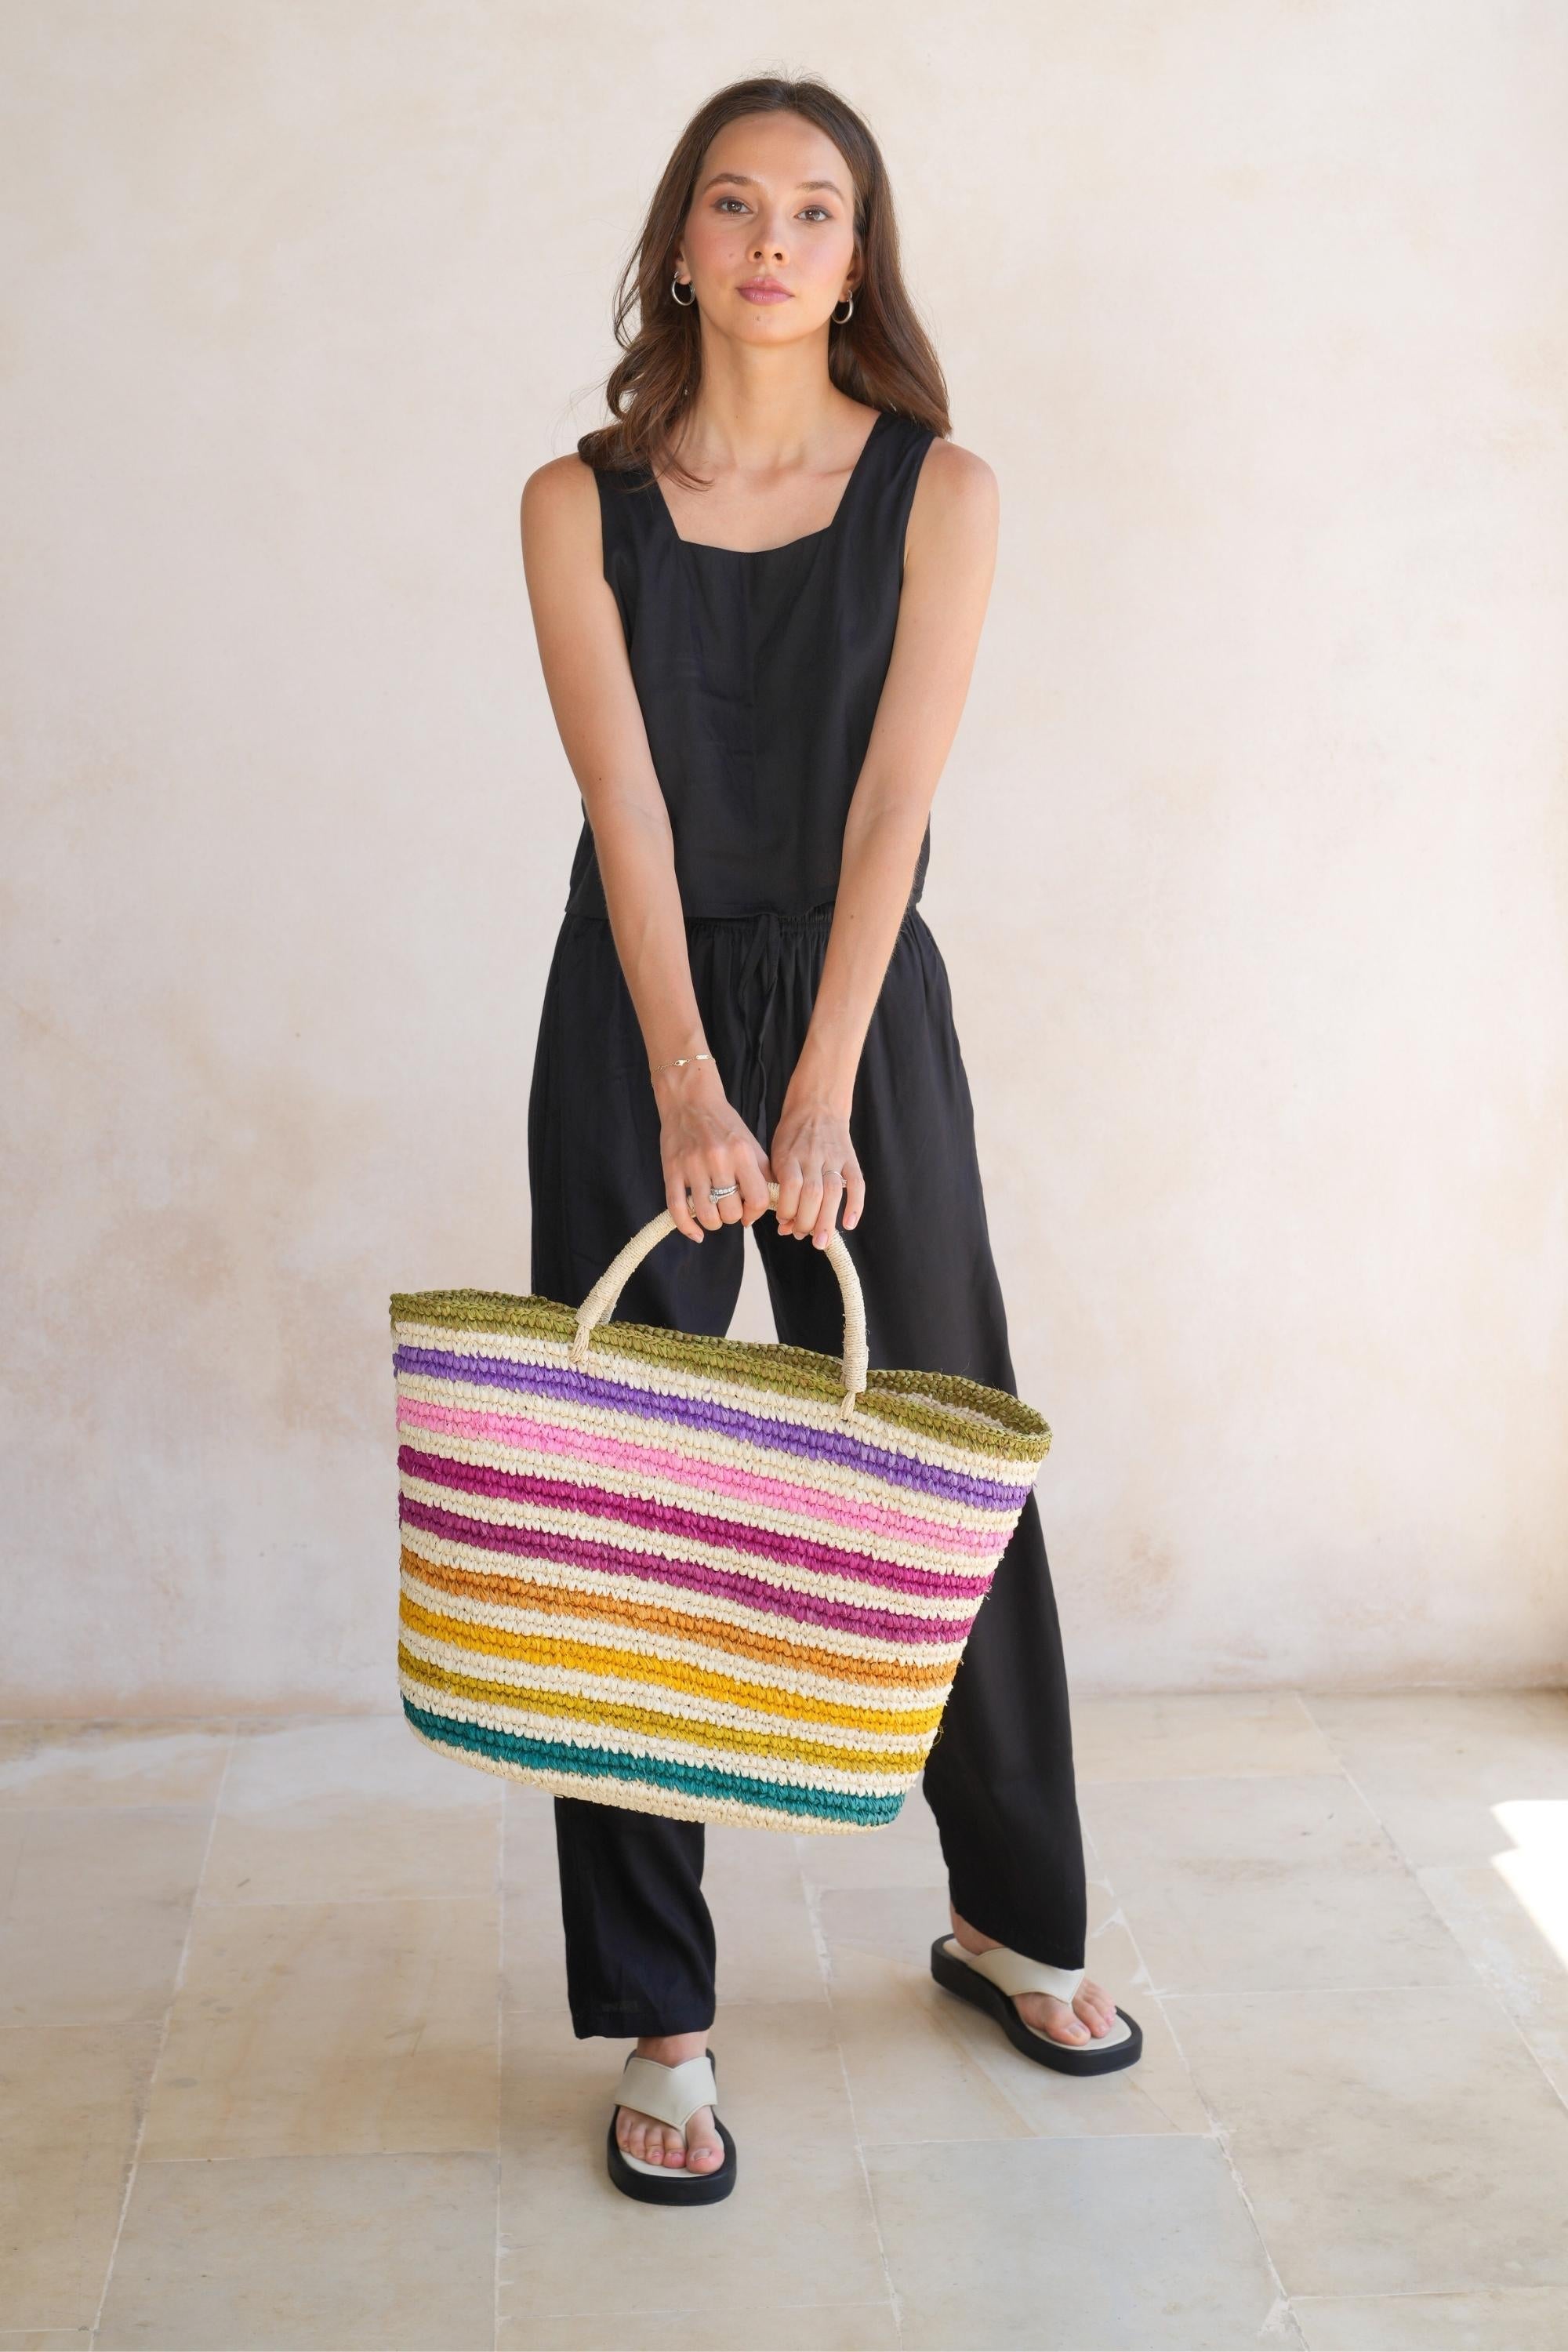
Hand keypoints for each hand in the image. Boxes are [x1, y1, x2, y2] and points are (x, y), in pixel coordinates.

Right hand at [653, 1061, 771, 1242]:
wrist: (689, 1100)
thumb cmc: (724, 1123)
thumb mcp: (750, 1143)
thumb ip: (762, 1172)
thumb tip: (767, 1206)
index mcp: (742, 1153)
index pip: (758, 1199)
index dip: (756, 1213)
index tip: (750, 1212)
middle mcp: (718, 1160)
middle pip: (731, 1212)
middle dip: (733, 1216)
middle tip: (729, 1207)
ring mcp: (692, 1166)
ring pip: (707, 1215)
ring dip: (713, 1222)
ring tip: (714, 1214)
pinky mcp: (671, 1171)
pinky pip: (677, 1209)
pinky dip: (688, 1227)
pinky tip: (697, 1233)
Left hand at [768, 1091, 864, 1248]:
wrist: (816, 1106)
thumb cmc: (791, 1137)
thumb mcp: (777, 1156)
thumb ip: (779, 1188)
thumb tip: (784, 1227)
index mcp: (789, 1155)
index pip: (790, 1186)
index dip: (787, 1209)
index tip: (784, 1223)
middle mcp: (812, 1156)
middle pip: (813, 1193)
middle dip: (807, 1221)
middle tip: (803, 1237)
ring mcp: (834, 1157)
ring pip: (834, 1192)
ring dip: (827, 1220)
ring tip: (821, 1241)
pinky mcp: (851, 1159)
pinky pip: (857, 1183)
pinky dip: (855, 1205)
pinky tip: (849, 1224)